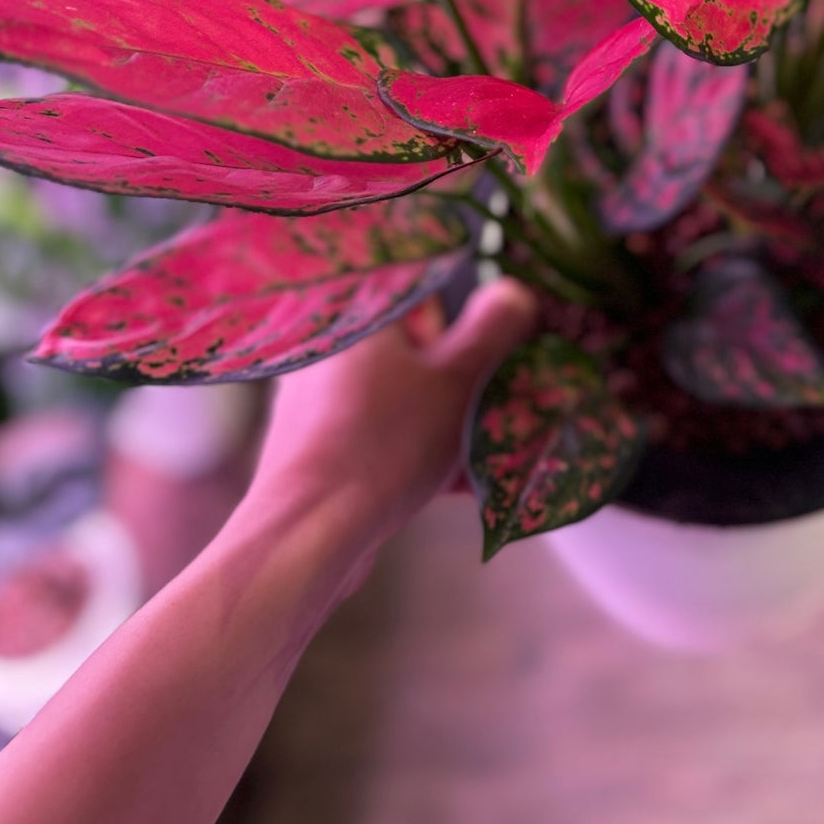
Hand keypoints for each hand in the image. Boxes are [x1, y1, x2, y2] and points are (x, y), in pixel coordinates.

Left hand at [246, 277, 536, 569]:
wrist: (307, 534)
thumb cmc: (383, 446)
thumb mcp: (458, 382)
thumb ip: (493, 330)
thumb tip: (515, 290)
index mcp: (364, 316)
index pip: (428, 293)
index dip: (471, 322)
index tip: (501, 350)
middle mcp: (335, 349)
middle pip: (418, 350)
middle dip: (465, 382)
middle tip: (499, 409)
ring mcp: (320, 399)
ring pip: (403, 397)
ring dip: (447, 422)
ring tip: (485, 456)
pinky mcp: (318, 446)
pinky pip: (381, 435)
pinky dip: (417, 451)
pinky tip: (455, 485)